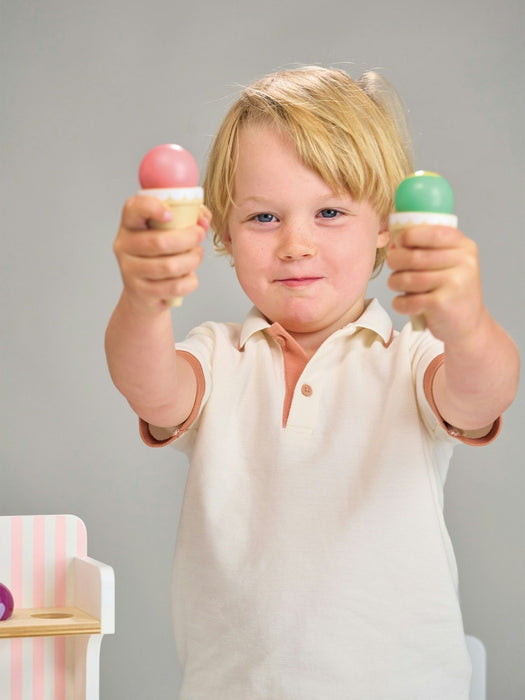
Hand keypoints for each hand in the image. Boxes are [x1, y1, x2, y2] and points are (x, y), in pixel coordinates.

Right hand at [113, 196, 209, 314]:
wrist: (144, 292)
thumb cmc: (159, 254)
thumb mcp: (168, 231)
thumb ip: (188, 218)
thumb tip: (203, 219)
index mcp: (130, 224)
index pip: (133, 209)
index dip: (152, 208)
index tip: (171, 214)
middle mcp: (124, 245)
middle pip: (159, 242)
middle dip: (188, 239)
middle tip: (200, 236)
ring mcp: (130, 270)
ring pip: (169, 266)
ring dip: (191, 261)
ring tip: (197, 256)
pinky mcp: (140, 291)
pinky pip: (173, 287)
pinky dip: (189, 282)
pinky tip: (190, 276)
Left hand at [386, 225, 484, 342]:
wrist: (469, 325)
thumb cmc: (452, 290)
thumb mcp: (451, 263)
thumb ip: (430, 248)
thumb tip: (395, 241)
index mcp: (465, 247)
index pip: (433, 233)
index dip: (409, 236)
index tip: (399, 242)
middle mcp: (463, 263)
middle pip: (415, 256)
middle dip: (396, 261)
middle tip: (393, 266)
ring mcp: (454, 284)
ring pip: (408, 278)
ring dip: (395, 282)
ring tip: (396, 285)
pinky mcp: (443, 304)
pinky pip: (408, 300)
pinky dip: (399, 303)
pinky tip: (403, 303)